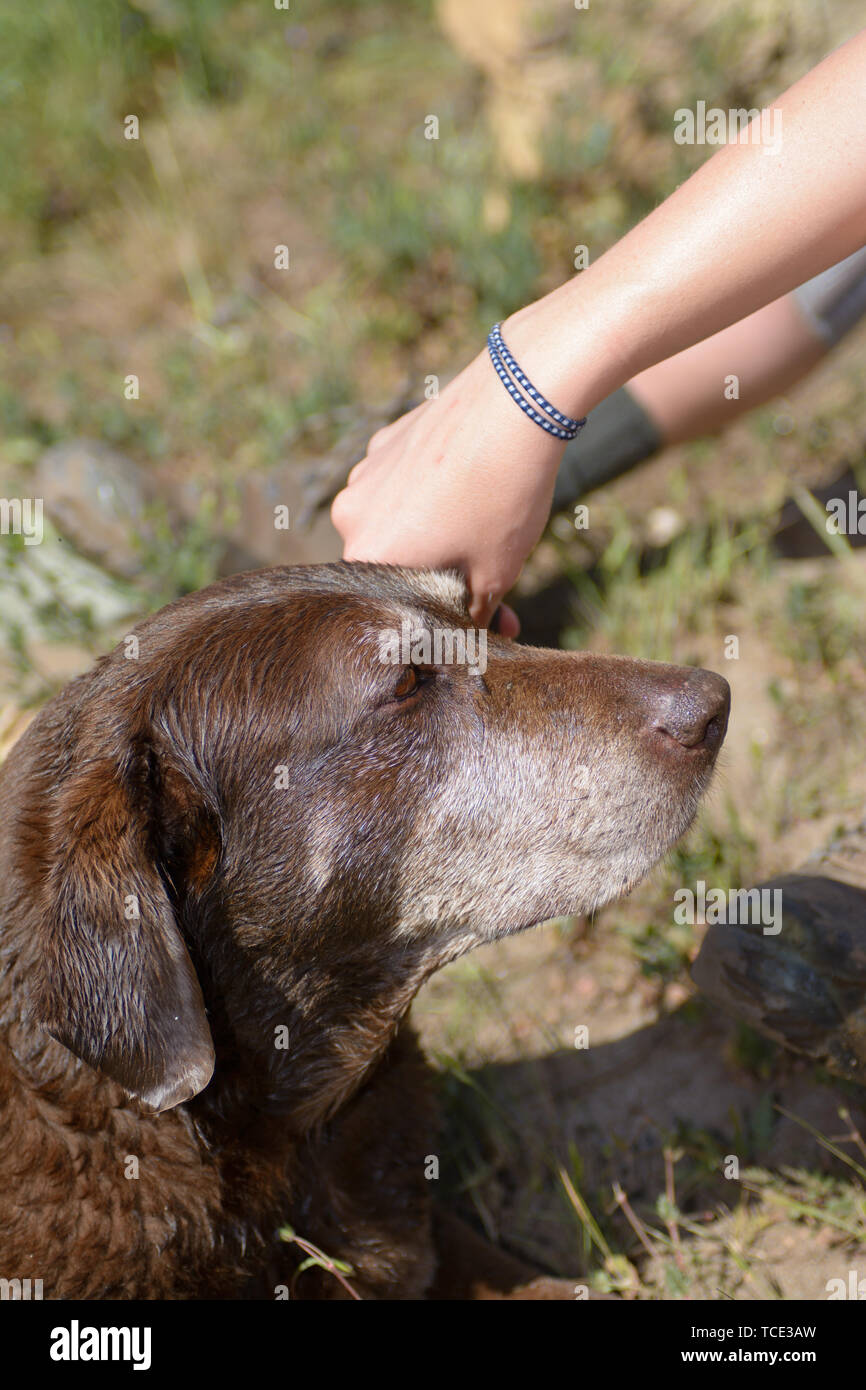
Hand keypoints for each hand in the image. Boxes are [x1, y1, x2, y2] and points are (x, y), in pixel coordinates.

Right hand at [331, 342, 567, 631]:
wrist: (516, 403)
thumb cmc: (502, 498)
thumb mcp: (496, 576)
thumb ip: (473, 615)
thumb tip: (473, 633)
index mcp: (368, 559)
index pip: (393, 608)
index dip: (436, 617)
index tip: (477, 616)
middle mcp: (351, 516)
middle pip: (393, 564)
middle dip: (439, 574)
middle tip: (490, 575)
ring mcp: (365, 473)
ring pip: (397, 520)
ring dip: (433, 532)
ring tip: (486, 521)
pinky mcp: (385, 440)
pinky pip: (403, 482)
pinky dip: (432, 492)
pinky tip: (475, 482)